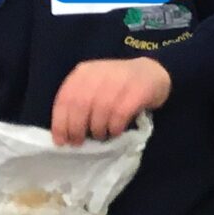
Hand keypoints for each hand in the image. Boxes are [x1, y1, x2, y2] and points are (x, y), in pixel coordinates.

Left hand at [50, 58, 171, 144]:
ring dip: (98, 129)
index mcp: (84, 72)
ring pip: (101, 110)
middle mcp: (100, 72)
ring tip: (101, 135)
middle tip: (79, 142)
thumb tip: (65, 134)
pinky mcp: (139, 89)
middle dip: (77, 128)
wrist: (153, 72)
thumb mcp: (94, 88)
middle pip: (81, 105)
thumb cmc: (117, 87)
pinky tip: (116, 130)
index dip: (60, 123)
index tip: (61, 141)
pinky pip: (121, 113)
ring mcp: (121, 79)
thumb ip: (79, 104)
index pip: (65, 99)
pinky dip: (115, 126)